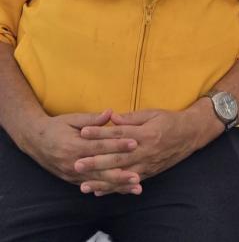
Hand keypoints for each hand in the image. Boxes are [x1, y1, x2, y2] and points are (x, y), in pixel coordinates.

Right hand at [23, 109, 139, 191]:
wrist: (35, 140)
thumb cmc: (56, 126)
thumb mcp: (73, 119)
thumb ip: (92, 119)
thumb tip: (111, 113)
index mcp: (74, 145)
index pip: (100, 146)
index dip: (118, 145)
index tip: (135, 143)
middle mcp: (72, 162)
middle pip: (100, 169)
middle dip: (120, 173)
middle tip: (138, 176)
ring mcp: (71, 174)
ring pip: (97, 182)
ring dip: (117, 185)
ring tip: (135, 187)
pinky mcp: (71, 180)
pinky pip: (91, 186)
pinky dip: (106, 189)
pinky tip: (120, 191)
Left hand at [75, 104, 219, 195]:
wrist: (190, 134)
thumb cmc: (170, 120)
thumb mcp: (152, 113)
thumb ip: (131, 117)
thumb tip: (112, 118)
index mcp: (145, 133)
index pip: (118, 134)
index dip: (100, 133)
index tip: (83, 132)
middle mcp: (145, 151)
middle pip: (116, 158)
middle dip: (95, 162)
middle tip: (77, 164)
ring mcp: (147, 165)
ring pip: (121, 175)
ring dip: (102, 181)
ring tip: (84, 185)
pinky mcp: (148, 173)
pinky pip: (128, 183)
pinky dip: (114, 189)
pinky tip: (100, 192)